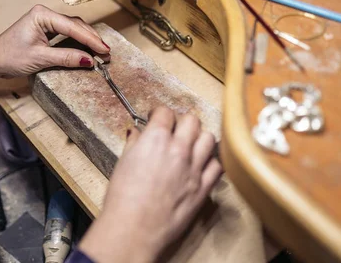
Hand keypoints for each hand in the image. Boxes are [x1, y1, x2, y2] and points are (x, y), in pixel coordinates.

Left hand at [0, 5, 109, 91]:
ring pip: (73, 29)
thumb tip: (89, 60)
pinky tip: (87, 49)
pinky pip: (66, 34)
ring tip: (101, 52)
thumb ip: (66, 58)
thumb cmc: (9, 57)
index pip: (72, 27)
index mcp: (42, 15)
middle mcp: (44, 14)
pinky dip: (78, 42)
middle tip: (106, 53)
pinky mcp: (44, 30)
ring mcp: (45, 21)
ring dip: (87, 40)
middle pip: (75, 25)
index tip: (104, 50)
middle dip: (92, 39)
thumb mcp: (40, 59)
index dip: (91, 40)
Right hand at [79, 107, 222, 262]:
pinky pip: (217, 165)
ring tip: (191, 144)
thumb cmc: (123, 199)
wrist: (134, 227)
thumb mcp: (123, 162)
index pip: (165, 112)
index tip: (156, 117)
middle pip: (191, 120)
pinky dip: (211, 161)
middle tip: (174, 129)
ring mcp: (195, 167)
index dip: (159, 113)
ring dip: (199, 138)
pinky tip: (201, 164)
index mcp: (156, 139)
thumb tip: (137, 134)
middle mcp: (179, 149)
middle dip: (182, 121)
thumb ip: (134, 144)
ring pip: (209, 138)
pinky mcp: (204, 187)